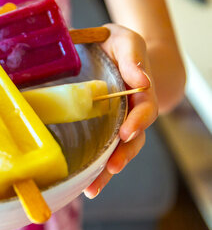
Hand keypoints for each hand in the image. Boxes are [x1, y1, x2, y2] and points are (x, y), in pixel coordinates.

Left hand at [83, 24, 157, 198]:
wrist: (113, 53)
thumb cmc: (117, 45)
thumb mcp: (125, 41)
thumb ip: (132, 57)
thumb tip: (140, 80)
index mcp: (139, 90)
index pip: (144, 109)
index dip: (137, 122)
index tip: (127, 132)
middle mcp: (132, 111)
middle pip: (134, 139)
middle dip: (124, 154)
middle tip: (113, 167)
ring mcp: (118, 123)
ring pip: (119, 151)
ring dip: (107, 171)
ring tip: (93, 188)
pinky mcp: (103, 130)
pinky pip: (104, 151)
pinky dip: (96, 169)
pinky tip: (85, 185)